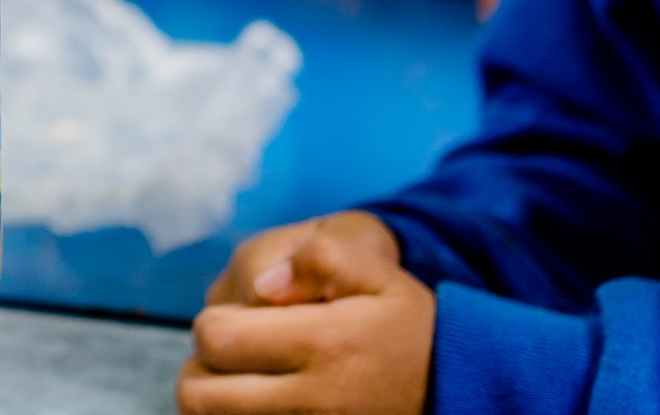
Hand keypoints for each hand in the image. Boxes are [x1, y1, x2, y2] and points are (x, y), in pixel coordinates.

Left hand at [184, 212, 431, 414]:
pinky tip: (256, 405)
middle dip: (202, 369)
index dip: (212, 324)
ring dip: (215, 403)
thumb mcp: (382, 277)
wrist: (461, 393)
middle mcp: (313, 401)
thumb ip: (322, 259)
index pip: (216, 338)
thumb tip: (262, 284)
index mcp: (323, 345)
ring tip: (240, 384)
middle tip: (230, 357)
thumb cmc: (412, 333)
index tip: (236, 321)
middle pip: (199, 394)